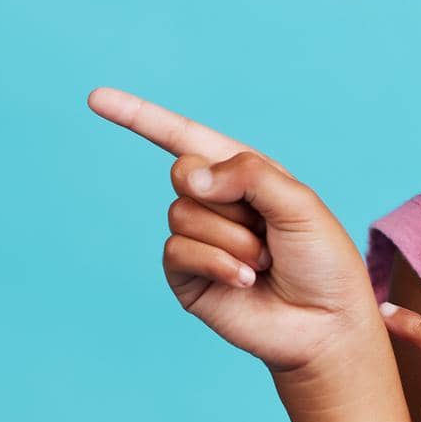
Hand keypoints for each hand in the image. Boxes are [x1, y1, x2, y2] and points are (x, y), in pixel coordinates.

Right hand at [87, 86, 377, 373]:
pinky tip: (246, 279)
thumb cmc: (322, 259)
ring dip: (232, 239)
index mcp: (243, 173)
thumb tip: (186, 174)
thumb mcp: (299, 203)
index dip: (140, 117)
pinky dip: (216, 262)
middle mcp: (214, 202)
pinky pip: (177, 250)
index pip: (184, 137)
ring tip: (263, 260)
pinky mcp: (185, 277)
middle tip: (266, 229)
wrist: (325, 322)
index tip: (95, 98)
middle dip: (228, 199)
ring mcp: (197, 239)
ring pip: (181, 214)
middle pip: (183, 173)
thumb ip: (248, 175)